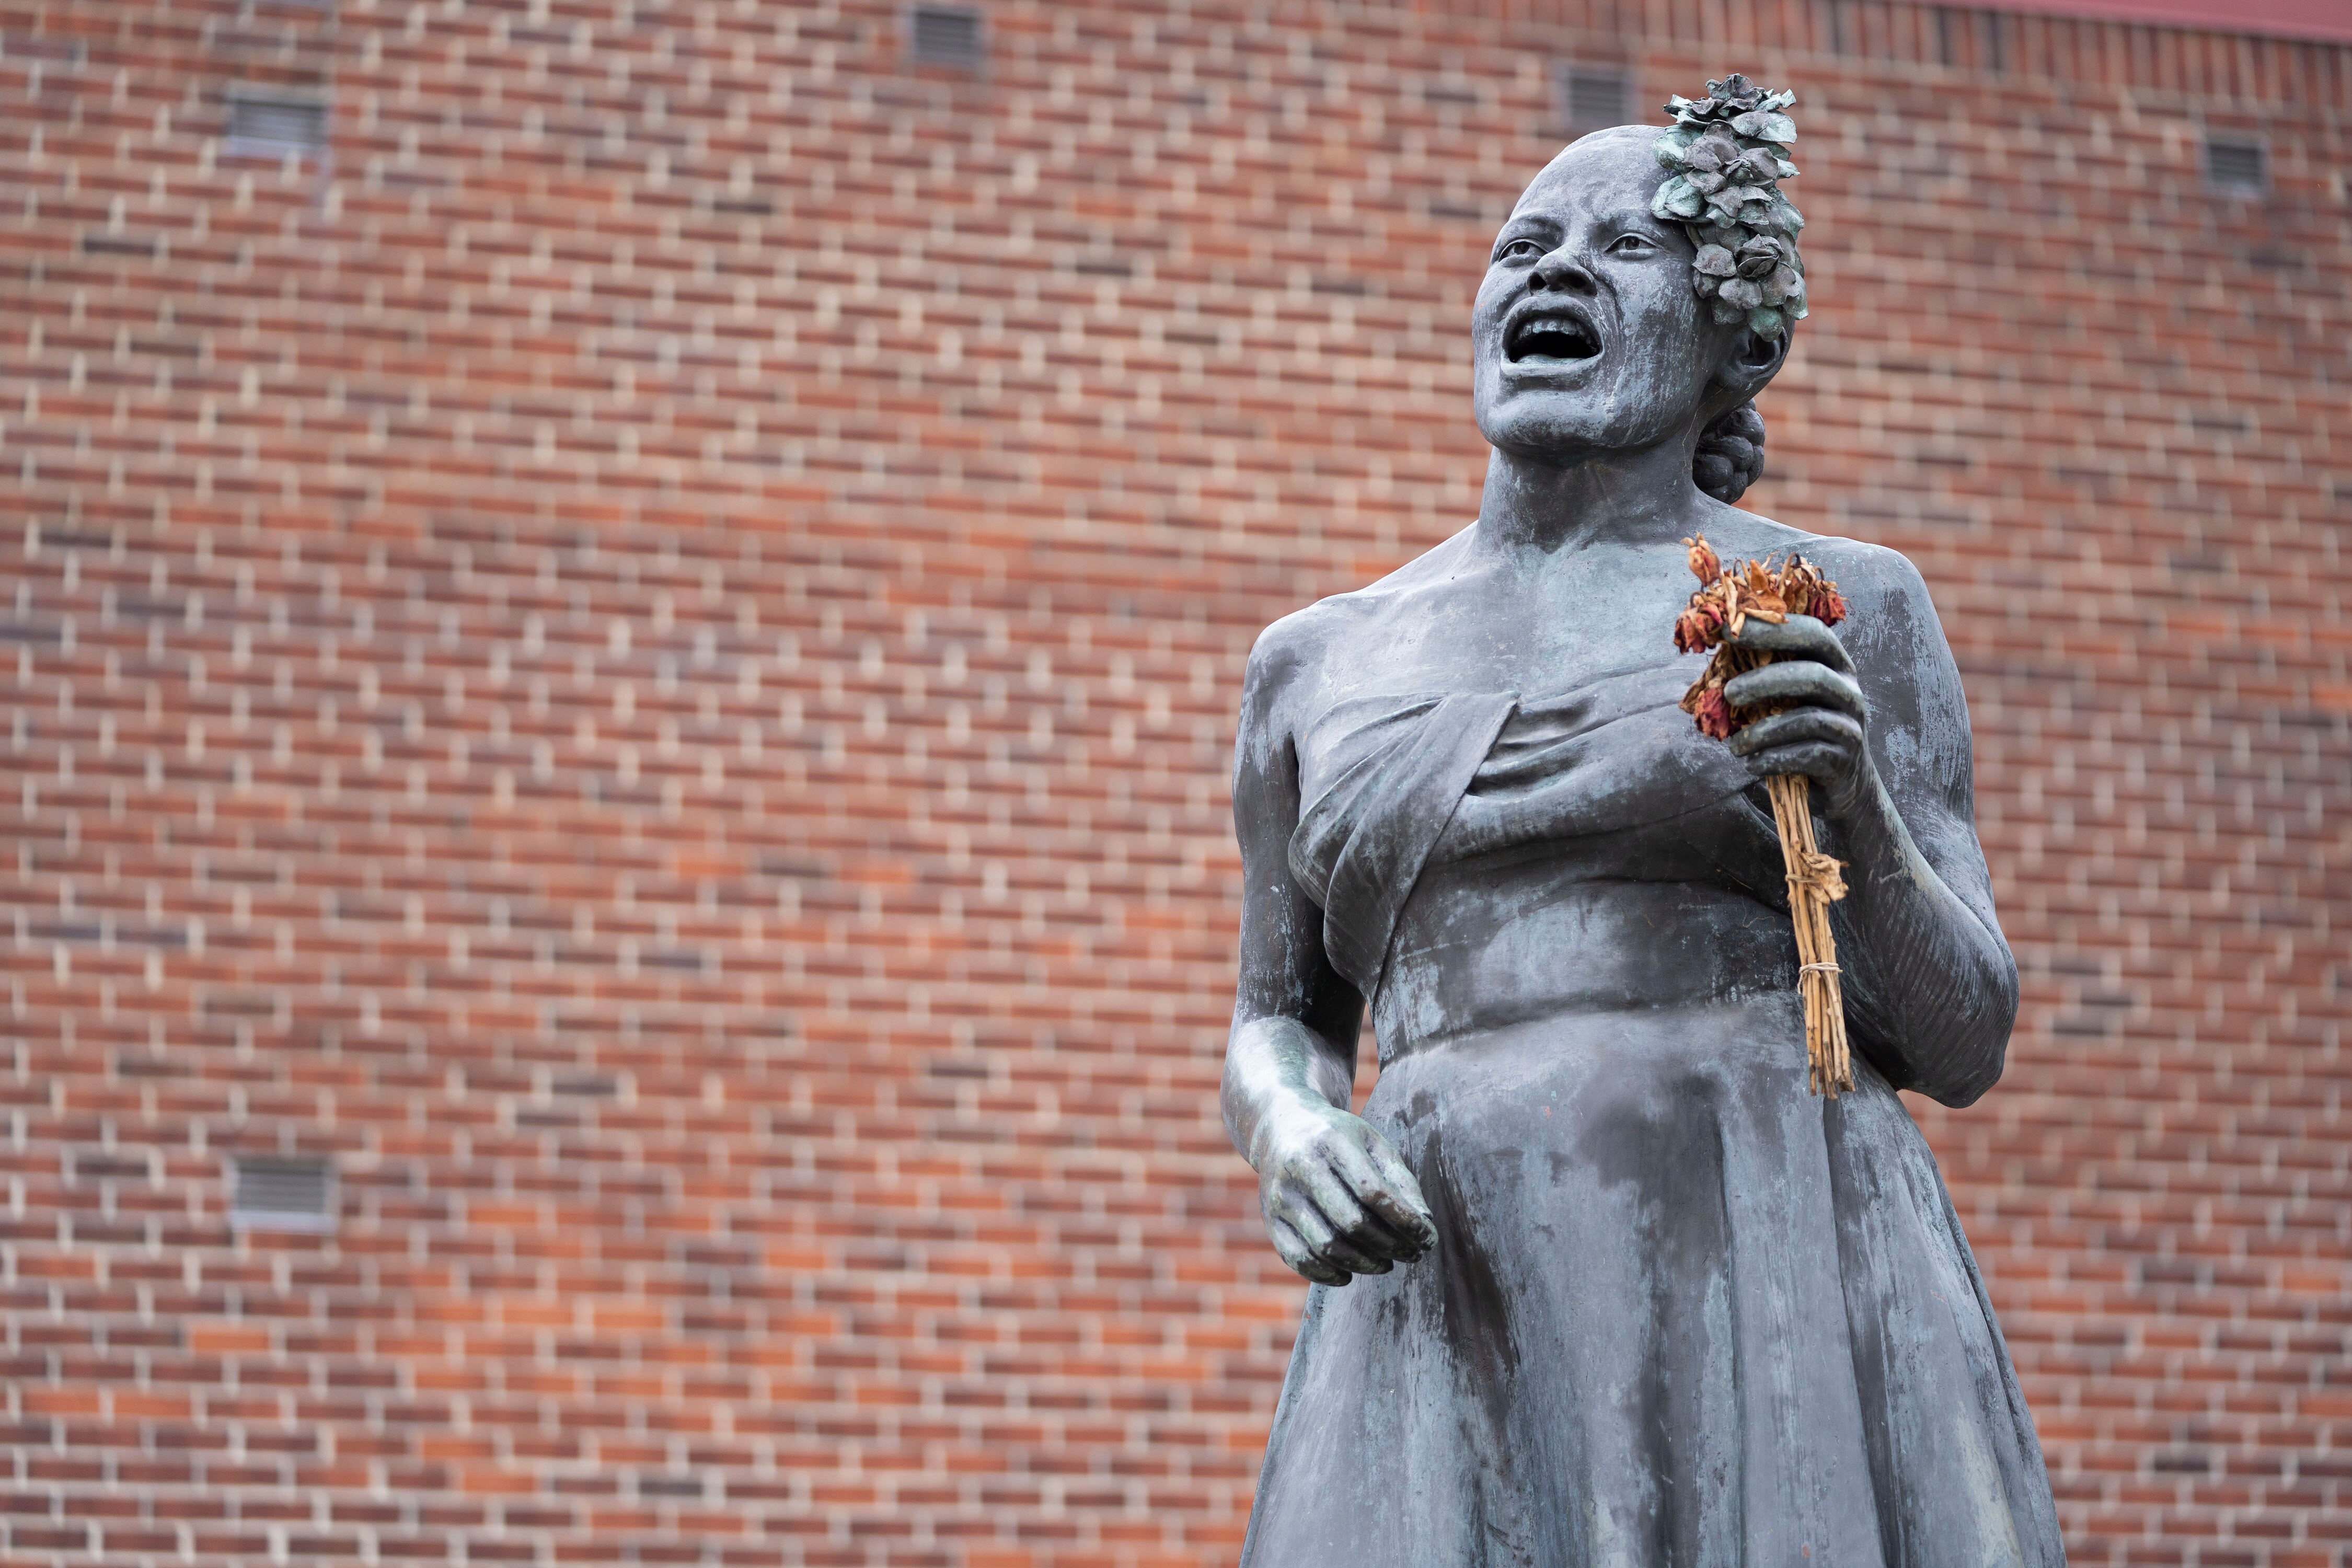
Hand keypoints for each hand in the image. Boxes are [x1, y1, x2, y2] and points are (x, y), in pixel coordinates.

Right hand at [1251, 1097, 1436, 1285]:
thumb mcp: (1373, 1144)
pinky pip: (1299, 1259)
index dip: (1404, 1220)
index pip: (1372, 1190)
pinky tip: (1349, 1274)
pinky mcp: (1270, 1220)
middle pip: (1351, 1221)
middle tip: (1412, 1255)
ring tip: (1386, 1264)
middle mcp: (1300, 1166)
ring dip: (1364, 1264)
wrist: (1282, 1128)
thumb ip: (1401, 1180)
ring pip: (1326, 1245)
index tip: (1427, 1236)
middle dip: (1390, 1245)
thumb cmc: (1339, 1140)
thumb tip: (1425, 1224)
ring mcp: (1280, 1195)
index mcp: (1331, 1140)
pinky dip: (1328, 1275)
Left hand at [1723, 613, 1874, 817]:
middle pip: (1813, 675)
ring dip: (1763, 732)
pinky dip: (1774, 759)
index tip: (1728, 630)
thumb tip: (1715, 661)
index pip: (1813, 634)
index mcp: (1835, 665)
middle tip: (1729, 693)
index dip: (1773, 629)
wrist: (1841, 784)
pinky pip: (1808, 754)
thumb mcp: (1786, 702)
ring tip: (1734, 747)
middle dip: (1765, 681)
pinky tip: (1752, 765)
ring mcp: (1850, 724)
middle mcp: (1848, 691)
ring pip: (1808, 719)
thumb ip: (1762, 681)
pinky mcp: (1845, 758)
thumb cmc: (1801, 734)